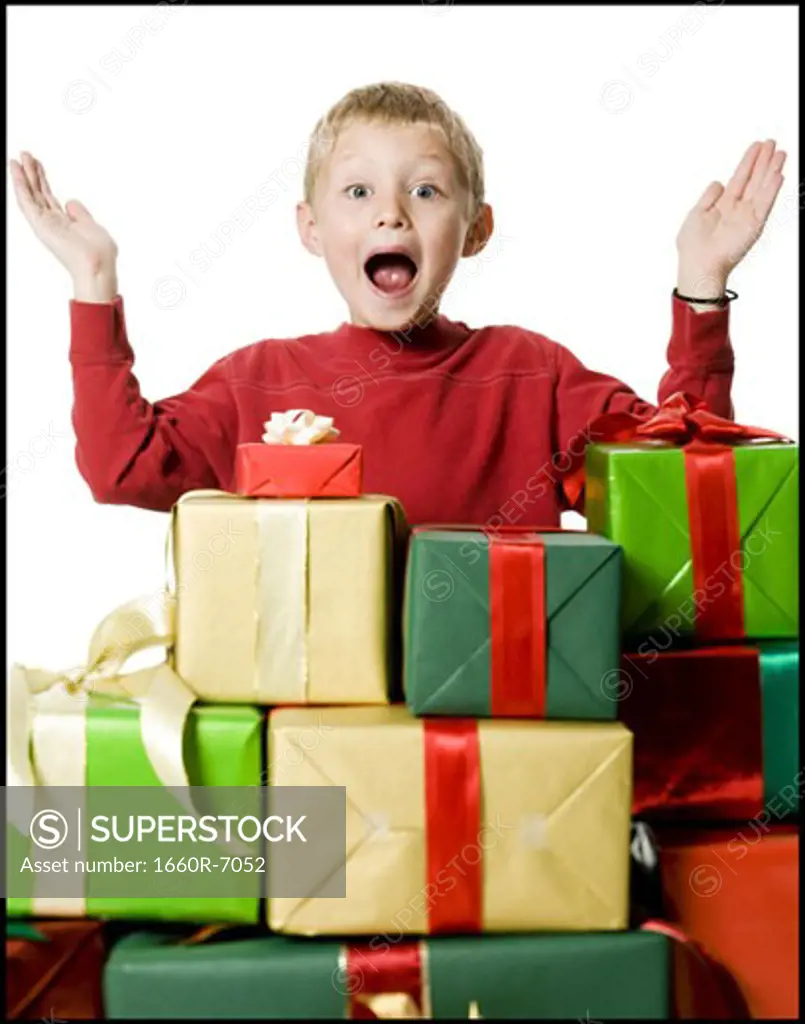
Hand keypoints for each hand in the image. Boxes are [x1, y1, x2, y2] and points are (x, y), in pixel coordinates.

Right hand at [10, 151, 118, 281]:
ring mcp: (45, 223)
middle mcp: (52, 223)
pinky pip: (26, 201)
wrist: (98, 265)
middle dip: (32, 173)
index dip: (43, 180)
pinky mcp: (40, 224)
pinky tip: (16, 169)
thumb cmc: (99, 252)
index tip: (39, 164)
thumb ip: (80, 214)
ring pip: (30, 194)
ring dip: (23, 175)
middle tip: (26, 154)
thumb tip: (70, 202)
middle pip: (38, 193)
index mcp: (64, 223)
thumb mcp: (91, 225)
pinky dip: (20, 184)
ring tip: (19, 157)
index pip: (49, 197)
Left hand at [676, 139, 785, 294]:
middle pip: (754, 179)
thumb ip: (708, 197)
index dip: (748, 162)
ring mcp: (747, 216)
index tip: (757, 146)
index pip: (739, 178)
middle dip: (763, 161)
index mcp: (723, 205)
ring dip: (771, 170)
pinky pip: (765, 204)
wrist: (699, 265)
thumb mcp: (696, 213)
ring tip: (780, 153)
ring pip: (762, 187)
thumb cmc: (693, 246)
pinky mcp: (753, 225)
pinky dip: (771, 189)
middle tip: (772, 142)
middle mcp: (738, 209)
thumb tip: (718, 182)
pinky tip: (778, 174)